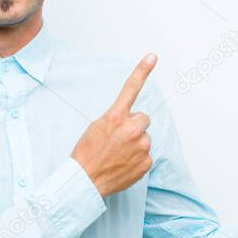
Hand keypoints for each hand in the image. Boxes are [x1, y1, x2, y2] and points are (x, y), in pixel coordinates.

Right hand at [72, 54, 156, 196]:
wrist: (85, 181)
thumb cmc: (87, 154)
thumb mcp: (97, 127)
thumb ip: (117, 119)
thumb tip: (131, 122)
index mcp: (116, 117)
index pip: (131, 88)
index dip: (142, 70)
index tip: (152, 56)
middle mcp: (132, 129)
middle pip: (143, 119)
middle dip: (134, 126)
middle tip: (118, 139)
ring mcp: (141, 146)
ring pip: (144, 138)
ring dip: (135, 143)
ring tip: (118, 154)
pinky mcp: (146, 162)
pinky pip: (146, 155)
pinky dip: (137, 159)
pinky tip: (123, 164)